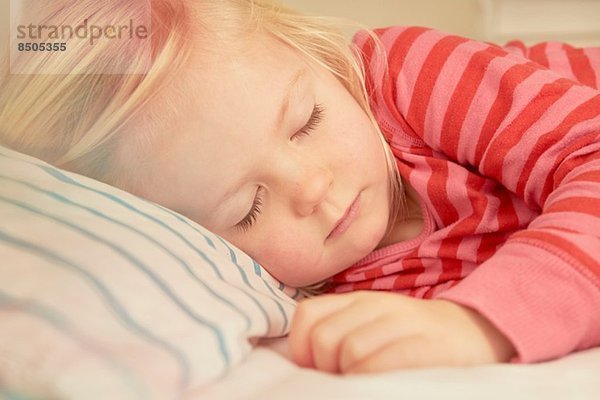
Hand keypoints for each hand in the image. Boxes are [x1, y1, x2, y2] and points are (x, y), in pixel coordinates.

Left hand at [288, 291, 515, 373]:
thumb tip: (305, 367)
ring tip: (368, 383)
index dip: (301, 349)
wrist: (476, 331)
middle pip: (324, 338)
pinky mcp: (426, 345)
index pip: (307, 315)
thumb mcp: (373, 326)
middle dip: (326, 368)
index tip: (318, 370)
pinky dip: (371, 380)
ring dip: (351, 378)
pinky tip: (382, 385)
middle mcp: (378, 306)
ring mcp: (403, 323)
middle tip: (346, 380)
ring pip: (349, 351)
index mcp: (359, 301)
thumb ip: (340, 335)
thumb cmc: (414, 339)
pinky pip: (379, 364)